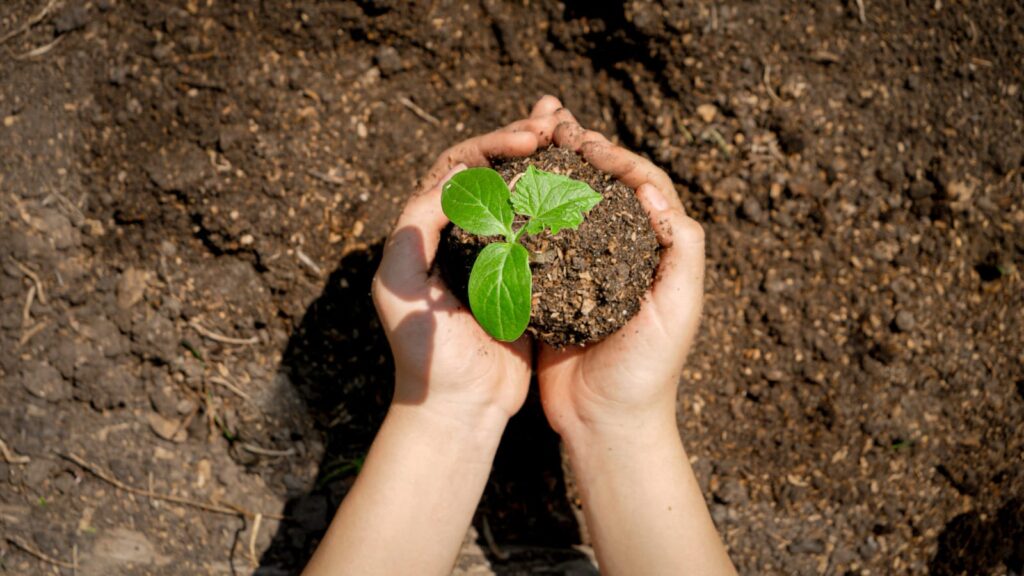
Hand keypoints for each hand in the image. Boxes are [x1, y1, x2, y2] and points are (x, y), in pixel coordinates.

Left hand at [371, 96, 564, 426]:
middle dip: (521, 140)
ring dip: (543, 163)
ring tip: (574, 138)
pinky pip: (541, 230)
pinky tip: (586, 192)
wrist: (459, 409)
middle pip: (490, 172)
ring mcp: (493, 257)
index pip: (457, 168)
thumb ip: (414, 231)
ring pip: (518, 195)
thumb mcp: (400, 289)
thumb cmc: (426, 356)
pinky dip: (559, 205)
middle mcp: (457, 238)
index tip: (530, 138)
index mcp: (425, 233)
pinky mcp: (522, 280)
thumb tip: (448, 177)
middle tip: (557, 122)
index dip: (492, 144)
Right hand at [535, 109, 706, 440]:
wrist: (605, 422)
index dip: (617, 156)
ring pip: (568, 204)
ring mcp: (584, 267)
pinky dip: (525, 210)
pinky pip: (539, 239)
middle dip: (579, 148)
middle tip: (549, 121)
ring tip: (525, 140)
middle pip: (603, 185)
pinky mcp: (551, 286)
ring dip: (550, 169)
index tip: (585, 142)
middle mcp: (621, 251)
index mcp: (657, 249)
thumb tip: (653, 190)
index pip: (642, 184)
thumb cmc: (649, 370)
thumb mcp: (678, 310)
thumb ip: (681, 250)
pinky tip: (503, 190)